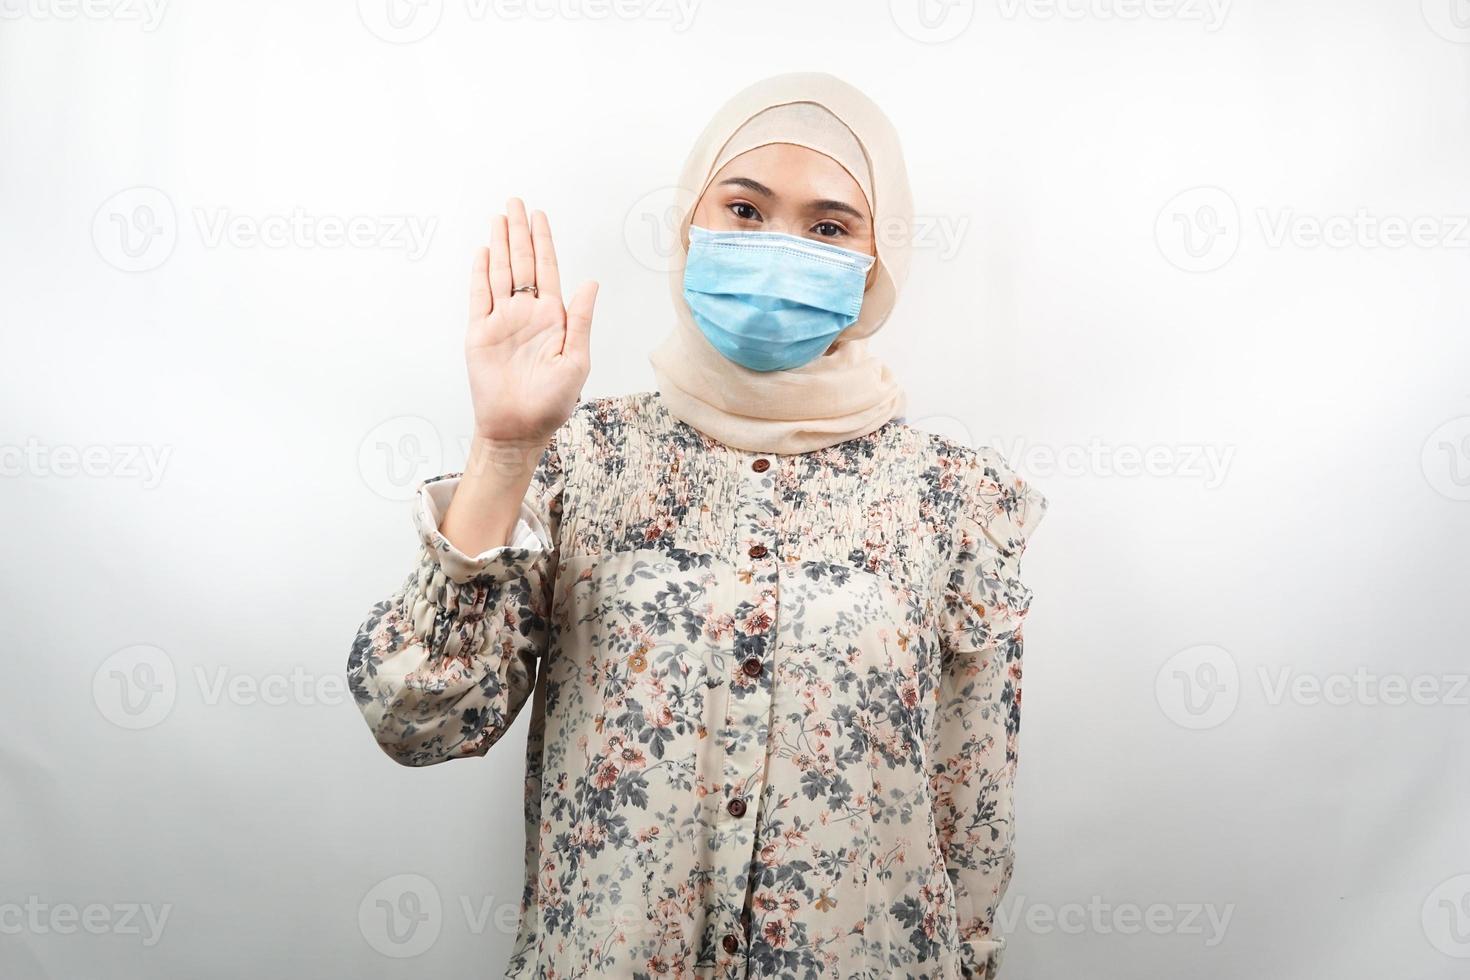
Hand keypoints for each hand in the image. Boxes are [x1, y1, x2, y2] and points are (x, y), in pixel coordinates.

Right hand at [465, 197, 597, 454]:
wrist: (517, 428)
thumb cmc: (552, 403)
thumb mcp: (576, 361)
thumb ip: (580, 320)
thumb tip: (590, 282)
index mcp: (552, 318)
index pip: (547, 271)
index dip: (543, 242)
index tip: (540, 216)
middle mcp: (526, 314)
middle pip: (522, 263)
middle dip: (519, 232)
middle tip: (516, 203)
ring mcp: (502, 321)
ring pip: (500, 273)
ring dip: (500, 245)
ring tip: (499, 217)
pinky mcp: (479, 333)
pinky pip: (479, 296)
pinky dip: (480, 273)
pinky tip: (484, 251)